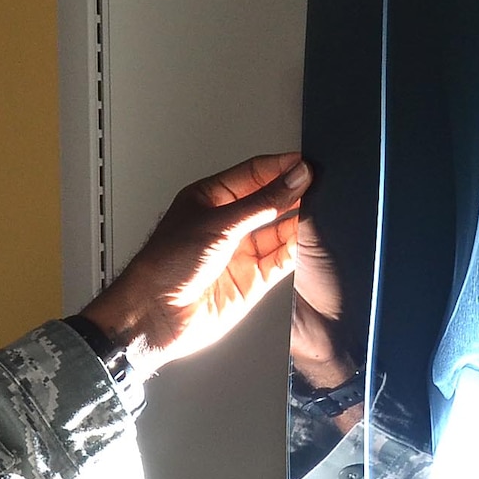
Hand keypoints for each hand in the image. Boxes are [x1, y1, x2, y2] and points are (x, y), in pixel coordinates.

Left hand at [81, 153, 311, 380]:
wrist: (155, 315)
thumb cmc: (166, 265)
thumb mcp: (218, 223)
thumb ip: (262, 203)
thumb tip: (295, 178)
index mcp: (210, 197)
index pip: (254, 173)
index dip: (281, 167)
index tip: (307, 164)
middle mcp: (227, 222)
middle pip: (270, 200)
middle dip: (294, 193)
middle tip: (322, 184)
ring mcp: (240, 251)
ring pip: (280, 230)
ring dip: (299, 221)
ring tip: (322, 210)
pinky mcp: (252, 279)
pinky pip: (282, 260)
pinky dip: (297, 250)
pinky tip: (311, 240)